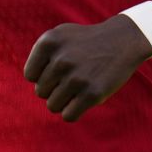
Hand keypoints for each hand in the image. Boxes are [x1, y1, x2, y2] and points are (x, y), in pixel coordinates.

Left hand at [23, 15, 151, 122]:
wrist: (121, 41)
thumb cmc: (85, 41)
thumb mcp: (60, 36)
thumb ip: (40, 55)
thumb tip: (31, 80)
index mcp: (49, 42)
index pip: (30, 75)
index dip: (43, 75)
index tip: (57, 69)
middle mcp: (60, 59)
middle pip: (40, 92)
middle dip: (54, 88)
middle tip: (71, 78)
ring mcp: (76, 77)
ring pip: (52, 106)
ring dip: (63, 101)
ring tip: (77, 89)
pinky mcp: (92, 94)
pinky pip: (68, 116)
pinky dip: (73, 112)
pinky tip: (82, 101)